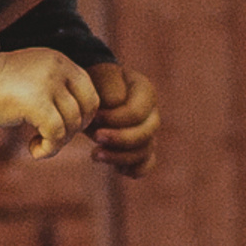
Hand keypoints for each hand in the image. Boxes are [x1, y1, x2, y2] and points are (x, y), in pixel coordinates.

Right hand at [0, 45, 100, 159]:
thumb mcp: (33, 77)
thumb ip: (56, 88)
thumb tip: (77, 121)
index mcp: (59, 61)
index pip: (90, 92)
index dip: (83, 116)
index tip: (64, 128)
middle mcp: (58, 69)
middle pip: (87, 108)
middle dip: (74, 130)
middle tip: (52, 137)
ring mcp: (49, 85)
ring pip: (72, 123)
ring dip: (58, 142)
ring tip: (38, 145)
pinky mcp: (36, 103)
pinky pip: (56, 134)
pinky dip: (49, 149)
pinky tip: (33, 150)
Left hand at [87, 62, 159, 177]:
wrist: (94, 90)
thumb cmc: (96, 81)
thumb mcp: (100, 76)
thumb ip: (109, 86)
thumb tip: (117, 103)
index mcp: (145, 92)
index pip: (137, 113)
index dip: (115, 119)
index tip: (94, 118)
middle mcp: (151, 113)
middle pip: (146, 134)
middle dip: (119, 139)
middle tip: (95, 137)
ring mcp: (148, 133)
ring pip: (144, 152)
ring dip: (120, 157)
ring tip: (95, 155)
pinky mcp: (141, 148)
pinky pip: (146, 164)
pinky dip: (134, 169)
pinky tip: (117, 169)